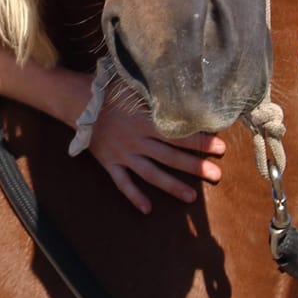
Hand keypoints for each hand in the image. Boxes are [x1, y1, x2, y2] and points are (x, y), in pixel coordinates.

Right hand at [83, 99, 225, 213]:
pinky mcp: (109, 163)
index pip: (178, 134)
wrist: (76, 101)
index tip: (220, 147)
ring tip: (192, 197)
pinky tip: (148, 209)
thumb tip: (186, 95)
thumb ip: (158, 96)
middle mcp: (136, 140)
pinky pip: (122, 183)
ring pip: (150, 173)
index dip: (200, 142)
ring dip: (171, 186)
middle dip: (194, 166)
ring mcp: (123, 155)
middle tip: (216, 175)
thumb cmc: (109, 91)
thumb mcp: (134, 87)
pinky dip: (134, 196)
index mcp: (144, 121)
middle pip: (170, 157)